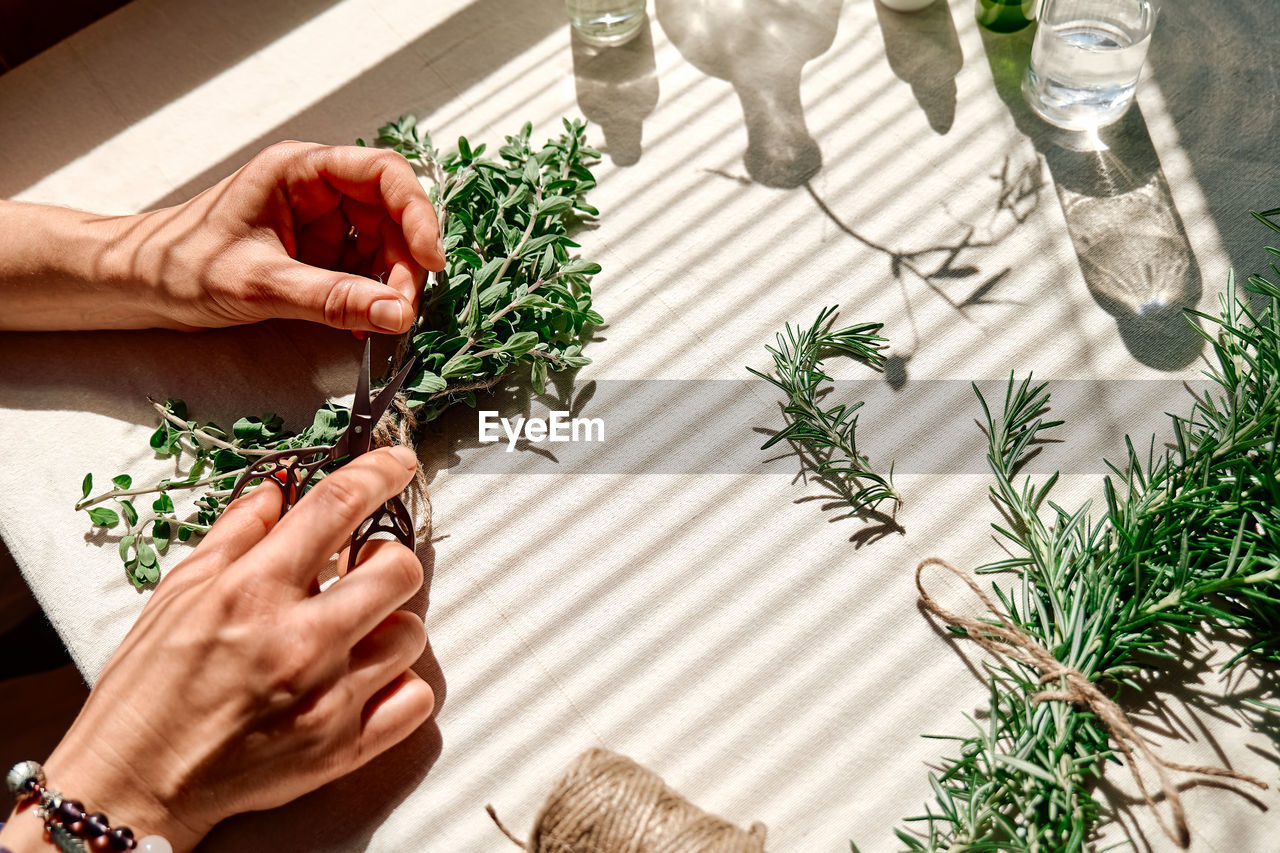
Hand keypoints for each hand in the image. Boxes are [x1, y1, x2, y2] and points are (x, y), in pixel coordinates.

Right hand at [27, 447, 432, 850]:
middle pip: (398, 569)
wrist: (133, 785)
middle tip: (359, 568)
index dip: (379, 473)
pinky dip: (398, 686)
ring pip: (411, 633)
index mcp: (253, 591)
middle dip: (385, 558)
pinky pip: (415, 700)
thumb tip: (278, 490)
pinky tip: (365, 680)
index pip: (337, 507)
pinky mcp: (343, 749)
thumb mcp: (177, 592)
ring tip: (351, 633)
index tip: (398, 463)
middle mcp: (300, 641)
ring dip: (387, 625)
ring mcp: (328, 698)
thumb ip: (235, 534)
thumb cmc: (146, 688)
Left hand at [121, 142, 445, 332]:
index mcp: (299, 171)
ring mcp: (319, 224)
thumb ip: (331, 298)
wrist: (138, 286)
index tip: (431, 261)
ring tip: (383, 319)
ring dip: (392, 282)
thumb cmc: (180, 266)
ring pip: (383, 245)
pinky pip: (363, 271)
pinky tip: (365, 322)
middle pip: (391, 213)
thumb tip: (396, 313)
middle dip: (405, 260)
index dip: (416, 214)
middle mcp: (315, 190)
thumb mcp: (260, 284)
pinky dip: (372, 297)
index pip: (382, 173)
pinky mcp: (317, 256)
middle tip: (404, 307)